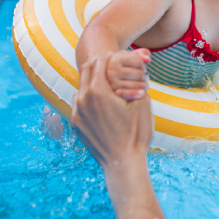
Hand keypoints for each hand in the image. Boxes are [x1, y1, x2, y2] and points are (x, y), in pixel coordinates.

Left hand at [71, 54, 153, 168]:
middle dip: (99, 63)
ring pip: (81, 85)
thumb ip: (137, 79)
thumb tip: (140, 62)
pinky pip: (79, 101)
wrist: (122, 163)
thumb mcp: (143, 101)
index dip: (111, 56)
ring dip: (93, 78)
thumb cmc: (136, 133)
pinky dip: (88, 94)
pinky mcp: (76, 123)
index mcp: (98, 91)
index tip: (119, 56)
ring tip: (108, 82)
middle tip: (113, 64)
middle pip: (87, 69)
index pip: (100, 61)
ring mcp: (77, 112)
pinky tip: (101, 100)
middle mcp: (83, 99)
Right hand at [105, 49, 150, 100]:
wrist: (108, 77)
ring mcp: (113, 84)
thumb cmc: (123, 64)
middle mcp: (111, 71)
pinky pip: (133, 95)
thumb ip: (142, 53)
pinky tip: (142, 93)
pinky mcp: (116, 94)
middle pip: (140, 74)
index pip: (138, 62)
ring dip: (144, 85)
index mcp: (115, 59)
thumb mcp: (130, 55)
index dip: (143, 65)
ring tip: (141, 83)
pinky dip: (139, 93)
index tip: (141, 67)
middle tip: (141, 77)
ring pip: (139, 85)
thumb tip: (147, 59)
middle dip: (144, 75)